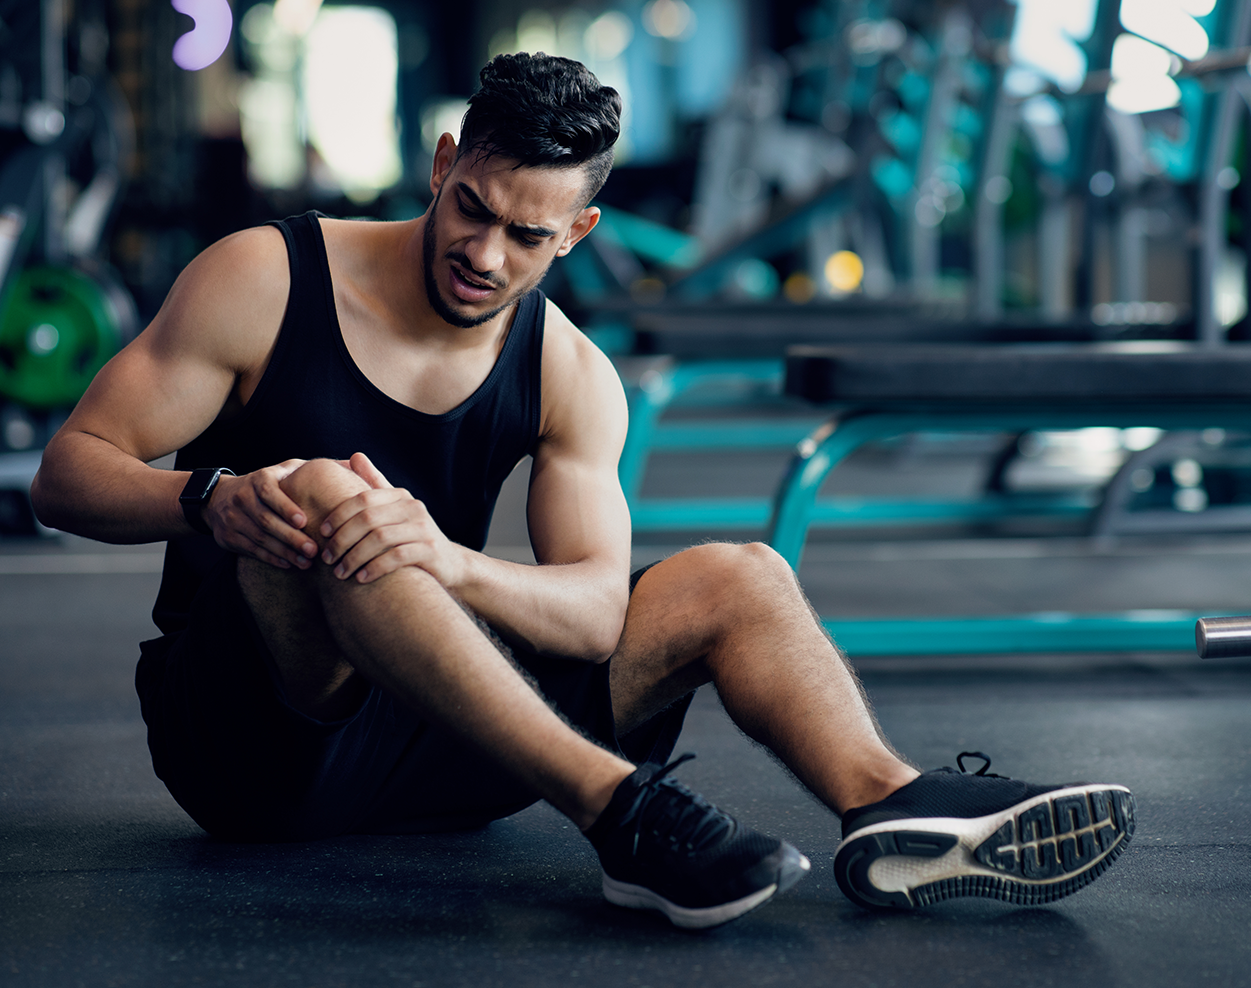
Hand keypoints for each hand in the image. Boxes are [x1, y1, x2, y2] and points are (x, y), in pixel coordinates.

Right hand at [202, 459, 318, 567]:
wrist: (220, 497)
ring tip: (306, 561)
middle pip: (266, 520)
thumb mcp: (285, 469)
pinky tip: (289, 564)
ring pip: (259, 538)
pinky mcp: (228, 537)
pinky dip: (271, 558)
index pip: (269, 492)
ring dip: (284, 552)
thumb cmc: (268, 483)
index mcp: (258, 479)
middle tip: (313, 550)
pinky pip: (251, 550)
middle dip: (291, 537)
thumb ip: (312, 469)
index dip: (285, 507)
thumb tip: (350, 462)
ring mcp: (233, 518)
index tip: (304, 521)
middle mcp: (242, 497)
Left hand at [318, 452, 467, 586]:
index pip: (362, 499)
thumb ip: (375, 484)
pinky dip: (375, 568)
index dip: (339, 515)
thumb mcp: (395, 508)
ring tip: (340, 573)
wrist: (450, 562)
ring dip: (354, 557)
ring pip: (380, 539)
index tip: (322, 533)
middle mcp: (414, 508)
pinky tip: (361, 578)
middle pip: (368, 519)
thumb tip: (355, 456)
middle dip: (342, 540)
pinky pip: (396, 557)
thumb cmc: (412, 535)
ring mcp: (424, 528)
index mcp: (401, 496)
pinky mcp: (430, 550)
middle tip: (327, 558)